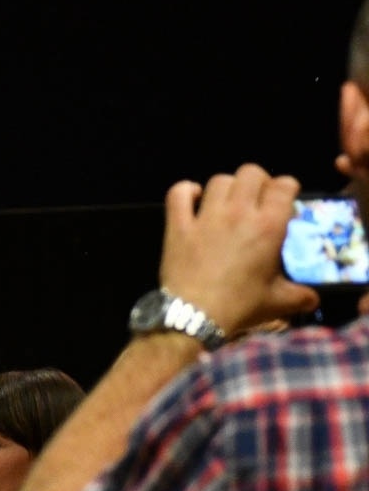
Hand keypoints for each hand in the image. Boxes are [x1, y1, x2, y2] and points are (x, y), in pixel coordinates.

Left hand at [159, 165, 318, 337]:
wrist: (194, 317)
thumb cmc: (239, 306)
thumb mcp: (277, 302)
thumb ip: (299, 296)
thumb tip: (313, 299)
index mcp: (268, 225)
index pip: (283, 185)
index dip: (285, 188)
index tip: (283, 199)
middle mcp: (238, 213)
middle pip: (250, 173)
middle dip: (257, 181)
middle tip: (255, 199)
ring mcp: (206, 217)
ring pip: (219, 180)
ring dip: (226, 187)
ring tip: (227, 203)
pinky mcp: (178, 226)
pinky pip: (178, 194)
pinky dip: (184, 192)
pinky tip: (191, 200)